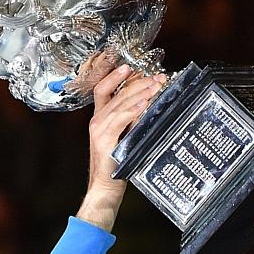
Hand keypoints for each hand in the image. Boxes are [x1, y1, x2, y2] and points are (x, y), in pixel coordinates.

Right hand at [77, 65, 165, 230]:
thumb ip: (132, 120)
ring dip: (139, 92)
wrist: (105, 186)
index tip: (131, 67)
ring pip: (119, 103)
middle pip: (116, 92)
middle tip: (156, 77)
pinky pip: (119, 119)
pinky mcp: (104, 139)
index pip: (104, 89)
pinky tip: (143, 103)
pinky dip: (132, 110)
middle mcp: (97, 120)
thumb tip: (147, 103)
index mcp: (100, 118)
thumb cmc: (116, 164)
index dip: (116, 76)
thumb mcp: (126, 136)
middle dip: (138, 82)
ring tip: (155, 85)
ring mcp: (99, 129)